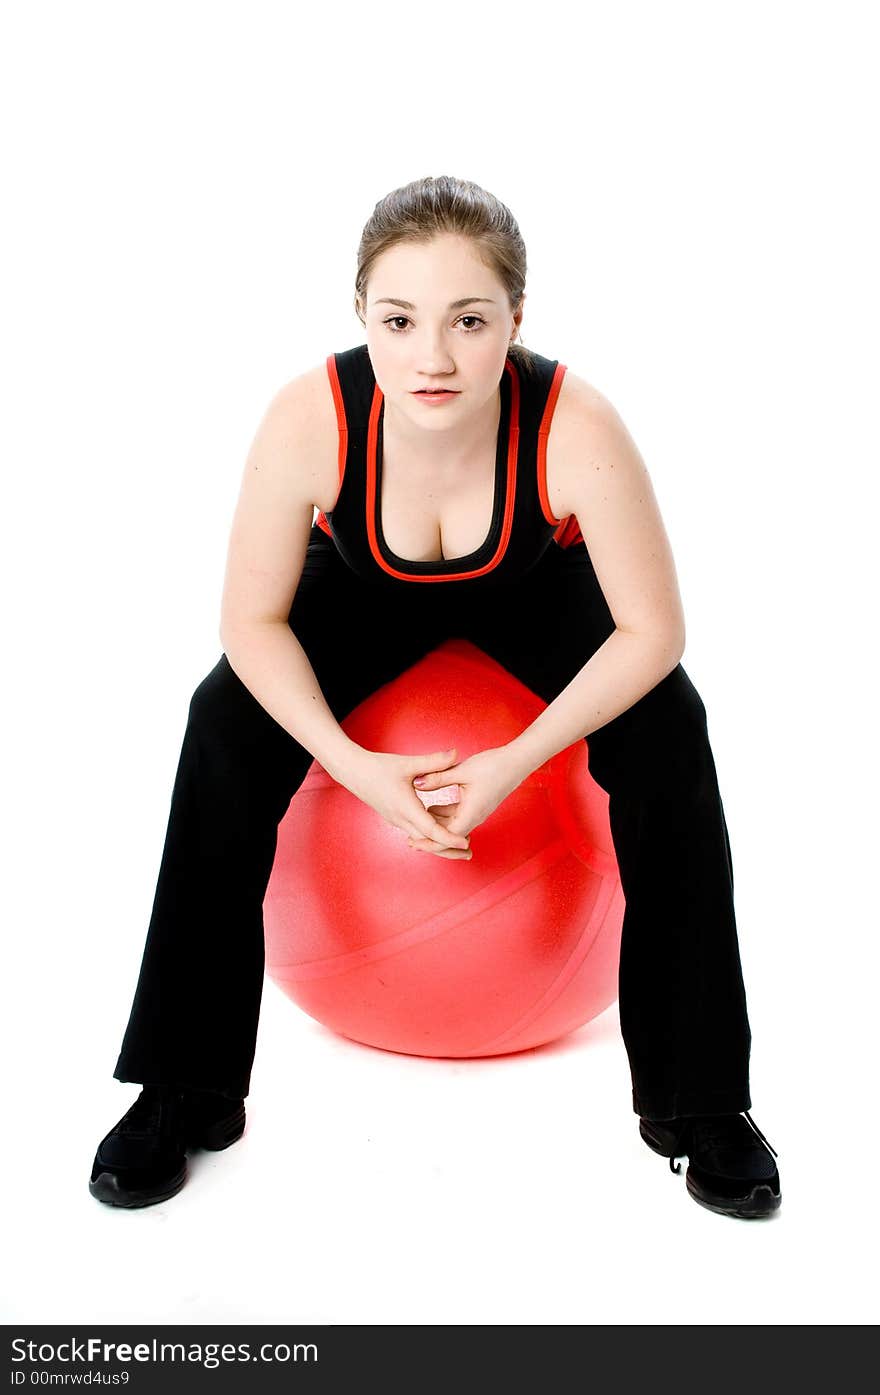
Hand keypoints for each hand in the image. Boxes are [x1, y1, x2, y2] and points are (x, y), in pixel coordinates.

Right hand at [339, 746, 472, 858]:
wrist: (353, 772)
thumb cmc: (378, 767)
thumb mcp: (408, 763)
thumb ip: (433, 761)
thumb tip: (455, 753)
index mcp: (406, 808)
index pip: (431, 830)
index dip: (450, 839)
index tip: (466, 843)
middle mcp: (401, 819)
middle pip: (428, 842)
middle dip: (448, 849)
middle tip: (469, 852)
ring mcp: (397, 820)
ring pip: (421, 839)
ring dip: (439, 844)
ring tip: (459, 845)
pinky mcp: (395, 817)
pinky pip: (415, 832)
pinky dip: (429, 836)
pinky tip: (442, 831)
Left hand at [406, 746, 523, 858]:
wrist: (516, 762)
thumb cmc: (493, 766)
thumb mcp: (462, 771)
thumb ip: (438, 778)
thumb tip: (417, 783)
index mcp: (471, 813)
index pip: (447, 837)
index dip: (430, 842)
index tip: (413, 842)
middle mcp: (474, 817)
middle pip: (449, 836)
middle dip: (430, 839)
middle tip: (409, 840)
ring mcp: (476, 812)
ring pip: (452, 826)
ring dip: (436, 826)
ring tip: (416, 826)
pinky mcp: (476, 805)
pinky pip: (457, 816)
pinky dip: (444, 816)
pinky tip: (431, 808)